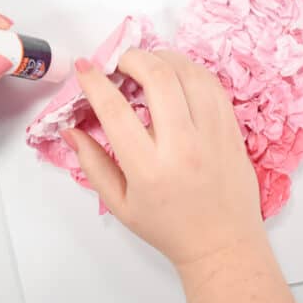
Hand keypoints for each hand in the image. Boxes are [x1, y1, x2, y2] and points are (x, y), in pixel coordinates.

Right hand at [63, 49, 264, 269]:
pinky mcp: (231, 129)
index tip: (85, 67)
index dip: (95, 82)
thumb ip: (92, 164)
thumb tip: (70, 129)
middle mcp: (183, 147)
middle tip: (119, 61)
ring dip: (163, 58)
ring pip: (189, 73)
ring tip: (146, 63)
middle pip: (158, 78)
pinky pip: (212, 84)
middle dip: (132, 58)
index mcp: (149, 169)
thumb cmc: (168, 227)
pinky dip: (190, 70)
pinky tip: (175, 73)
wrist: (223, 244)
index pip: (115, 111)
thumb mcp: (119, 205)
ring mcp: (212, 135)